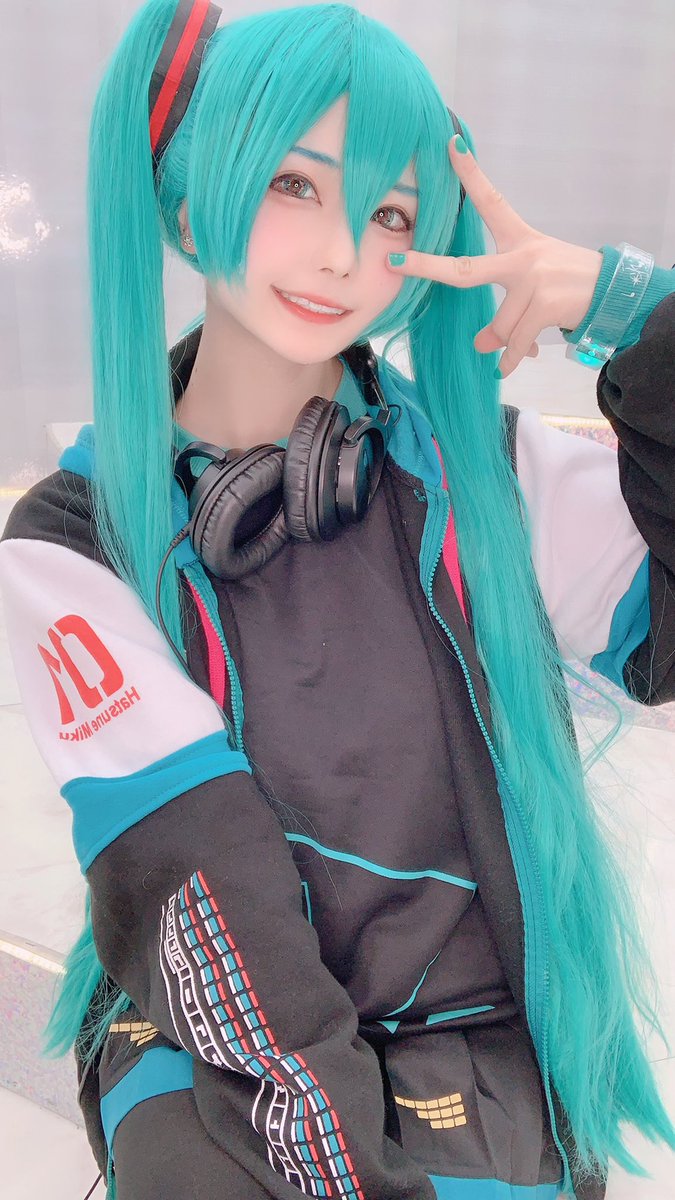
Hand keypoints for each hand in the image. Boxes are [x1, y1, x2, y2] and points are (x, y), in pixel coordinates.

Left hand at [386, 135, 602, 378]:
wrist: (614, 293)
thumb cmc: (570, 283)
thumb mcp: (536, 280)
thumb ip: (505, 307)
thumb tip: (482, 345)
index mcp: (521, 239)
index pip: (491, 202)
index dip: (471, 175)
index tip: (450, 147)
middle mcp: (523, 256)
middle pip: (465, 269)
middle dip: (428, 267)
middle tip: (398, 263)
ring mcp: (532, 280)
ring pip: (497, 327)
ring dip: (504, 344)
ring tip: (513, 348)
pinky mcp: (543, 305)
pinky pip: (513, 342)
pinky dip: (510, 360)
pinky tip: (507, 367)